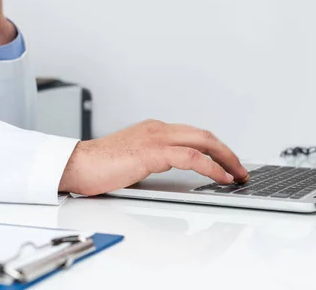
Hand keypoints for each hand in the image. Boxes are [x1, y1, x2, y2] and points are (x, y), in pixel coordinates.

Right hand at [59, 120, 248, 195]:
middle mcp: (157, 130)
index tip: (227, 164)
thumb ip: (155, 170)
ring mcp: (155, 139)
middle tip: (240, 170)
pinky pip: (191, 156)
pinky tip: (221, 178)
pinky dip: (211, 167)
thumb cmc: (97, 168)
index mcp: (153, 131)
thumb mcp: (133, 167)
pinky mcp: (151, 153)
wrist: (75, 165)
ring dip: (225, 159)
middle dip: (227, 152)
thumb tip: (178, 186)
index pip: (193, 136)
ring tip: (237, 175)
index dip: (214, 150)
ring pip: (203, 141)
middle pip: (204, 135)